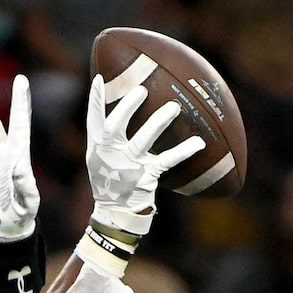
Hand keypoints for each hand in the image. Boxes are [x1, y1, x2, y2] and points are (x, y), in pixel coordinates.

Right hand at [85, 73, 205, 234]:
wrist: (115, 213)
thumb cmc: (109, 180)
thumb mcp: (99, 159)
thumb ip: (106, 136)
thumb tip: (119, 106)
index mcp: (97, 148)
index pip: (94, 121)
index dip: (94, 101)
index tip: (99, 79)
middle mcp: (111, 155)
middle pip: (115, 126)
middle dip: (128, 107)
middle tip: (142, 89)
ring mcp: (128, 167)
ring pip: (143, 140)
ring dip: (158, 122)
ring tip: (174, 107)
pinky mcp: (146, 178)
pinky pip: (167, 161)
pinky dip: (184, 151)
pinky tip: (198, 142)